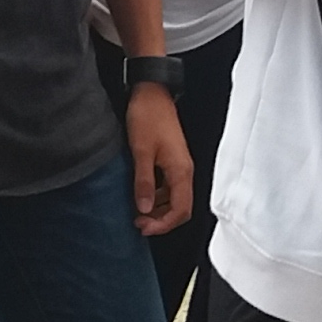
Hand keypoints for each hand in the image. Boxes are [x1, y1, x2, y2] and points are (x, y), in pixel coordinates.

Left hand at [125, 85, 192, 235]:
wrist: (151, 93)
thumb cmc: (148, 117)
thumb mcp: (141, 151)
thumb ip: (143, 182)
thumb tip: (144, 209)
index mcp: (181, 170)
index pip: (181, 210)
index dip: (164, 224)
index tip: (144, 228)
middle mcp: (184, 171)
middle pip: (180, 208)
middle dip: (161, 220)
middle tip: (139, 224)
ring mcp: (178, 166)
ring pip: (174, 199)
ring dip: (158, 210)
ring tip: (137, 213)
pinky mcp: (171, 161)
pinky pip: (168, 187)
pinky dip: (156, 197)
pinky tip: (141, 197)